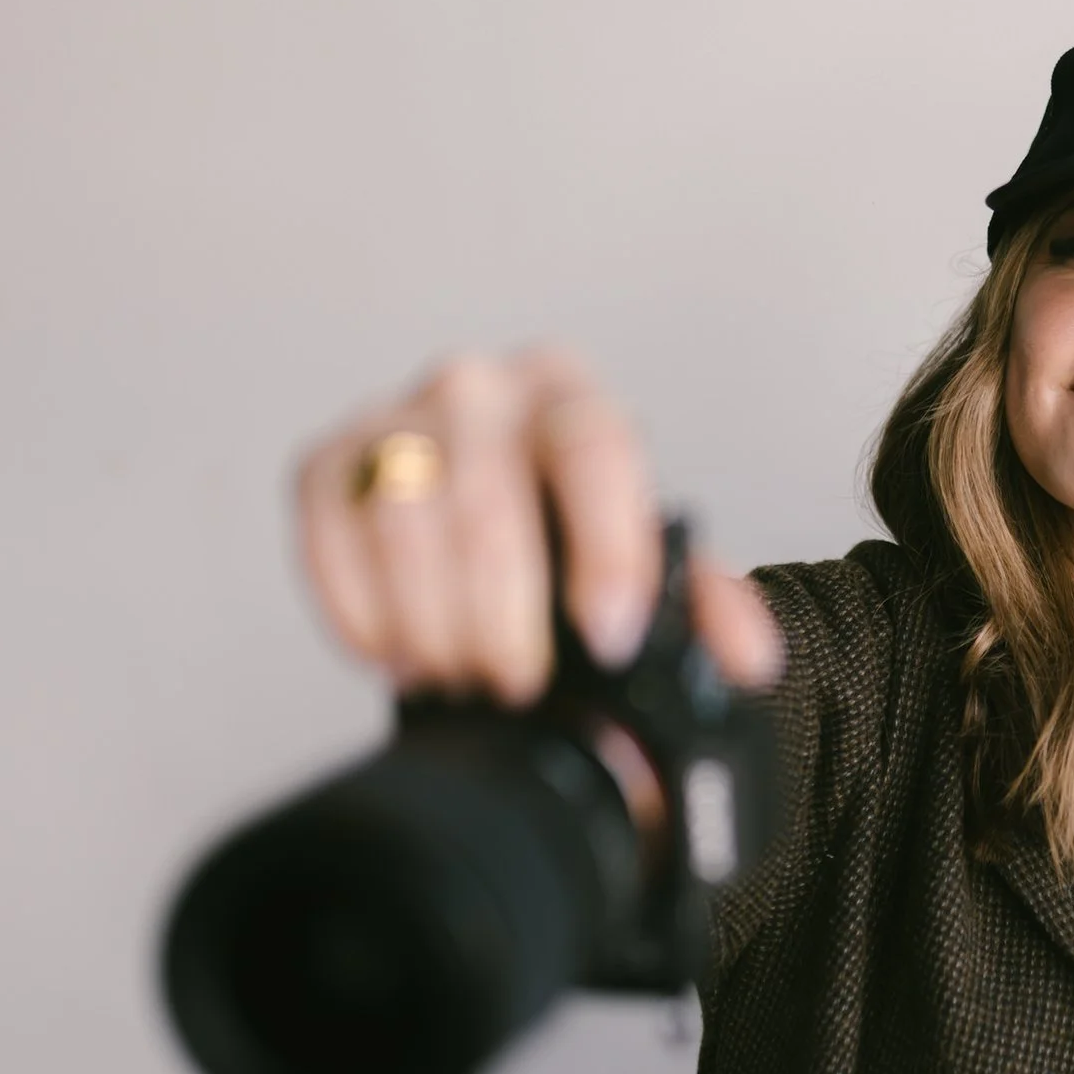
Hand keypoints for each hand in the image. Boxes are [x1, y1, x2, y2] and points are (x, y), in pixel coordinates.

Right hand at [292, 347, 782, 705]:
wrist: (493, 525)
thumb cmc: (574, 537)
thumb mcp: (648, 563)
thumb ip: (707, 605)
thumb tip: (749, 657)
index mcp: (572, 394)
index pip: (596, 449)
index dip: (606, 547)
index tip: (609, 636)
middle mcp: (479, 387)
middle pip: (487, 498)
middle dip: (504, 615)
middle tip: (521, 685)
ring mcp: (393, 419)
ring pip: (402, 520)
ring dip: (433, 622)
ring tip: (464, 678)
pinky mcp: (324, 464)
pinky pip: (327, 537)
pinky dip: (360, 612)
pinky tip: (396, 655)